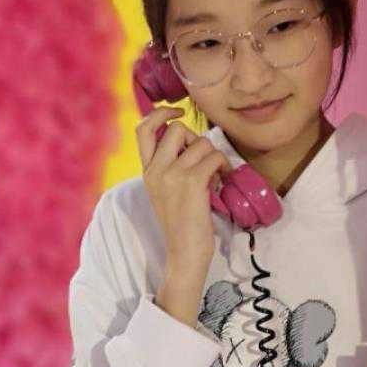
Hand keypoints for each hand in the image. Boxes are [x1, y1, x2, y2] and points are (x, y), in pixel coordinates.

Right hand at [135, 106, 230, 272]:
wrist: (184, 253)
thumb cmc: (181, 225)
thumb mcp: (165, 192)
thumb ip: (169, 167)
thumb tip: (192, 142)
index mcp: (147, 171)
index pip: (143, 129)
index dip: (160, 113)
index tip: (176, 112)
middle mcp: (156, 170)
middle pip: (178, 128)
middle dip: (197, 139)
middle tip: (204, 160)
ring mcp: (172, 175)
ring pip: (202, 143)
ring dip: (214, 156)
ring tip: (216, 176)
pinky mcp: (192, 182)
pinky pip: (214, 157)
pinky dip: (224, 166)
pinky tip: (223, 181)